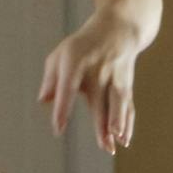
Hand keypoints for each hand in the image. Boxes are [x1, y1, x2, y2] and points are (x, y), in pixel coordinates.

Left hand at [40, 13, 141, 153]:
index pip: (68, 86)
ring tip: (118, 141)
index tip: (58, 128)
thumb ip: (51, 78)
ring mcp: (116, 77)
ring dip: (119, 123)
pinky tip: (125, 140)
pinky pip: (127, 105)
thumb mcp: (61, 54)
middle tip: (104, 144)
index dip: (63, 108)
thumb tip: (44, 100)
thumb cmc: (82, 48)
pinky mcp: (127, 84)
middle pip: (100, 99)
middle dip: (103, 122)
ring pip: (118, 102)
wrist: (118, 29)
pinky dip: (128, 123)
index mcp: (76, 61)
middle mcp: (98, 70)